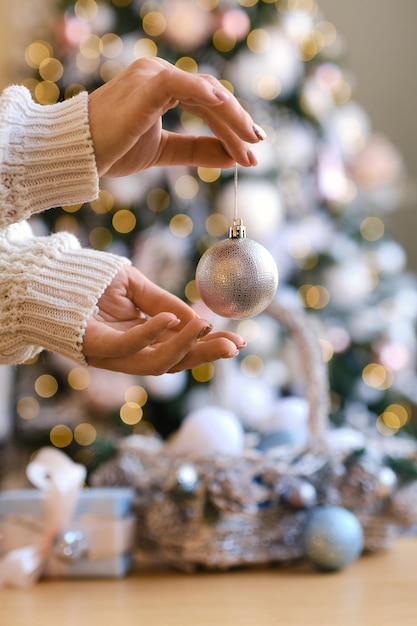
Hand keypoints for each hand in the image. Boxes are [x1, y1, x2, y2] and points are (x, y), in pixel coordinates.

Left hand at [82, 265, 245, 374]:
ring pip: (155, 364)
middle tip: (234, 346)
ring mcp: (112, 353)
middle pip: (174, 363)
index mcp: (142, 339)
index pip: (181, 350)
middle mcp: (129, 352)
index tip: (238, 342)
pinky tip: (172, 320)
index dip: (209, 348)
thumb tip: (201, 321)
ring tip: (207, 329)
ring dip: (184, 347)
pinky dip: (151, 335)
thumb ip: (164, 304)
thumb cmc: (92, 281)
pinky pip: (127, 347)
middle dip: (205, 355)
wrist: (52, 273)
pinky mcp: (95, 346)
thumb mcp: (136, 287)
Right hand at [88, 57, 265, 176]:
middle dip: (237, 126)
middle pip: (212, 99)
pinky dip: (206, 95)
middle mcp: (160, 75)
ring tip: (251, 143)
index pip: (207, 105)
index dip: (231, 128)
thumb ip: (196, 149)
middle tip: (257, 150)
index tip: (250, 152)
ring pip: (206, 93)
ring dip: (232, 119)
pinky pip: (184, 85)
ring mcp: (153, 75)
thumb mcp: (165, 151)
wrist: (79, 154)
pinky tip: (226, 107)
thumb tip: (232, 156)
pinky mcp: (148, 84)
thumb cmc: (113, 149)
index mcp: (163, 87)